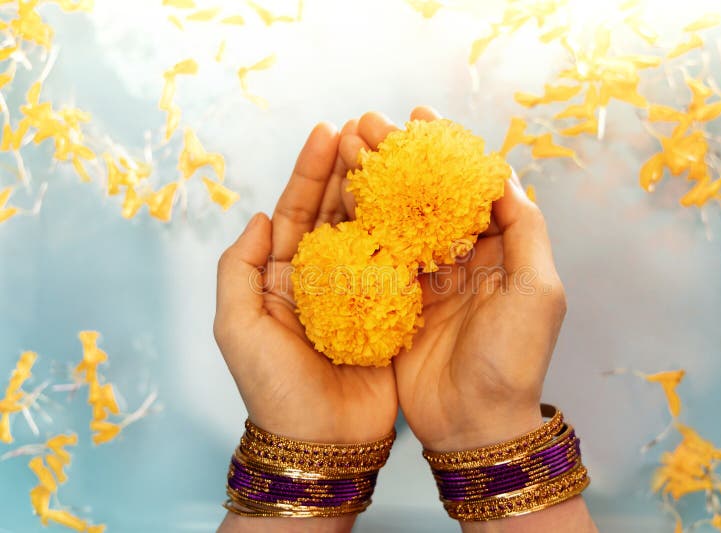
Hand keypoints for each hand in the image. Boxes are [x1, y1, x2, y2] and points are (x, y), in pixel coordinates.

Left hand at [214, 122, 396, 531]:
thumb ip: (239, 270)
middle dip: (347, 171)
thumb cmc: (273, 390)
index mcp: (280, 277)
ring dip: (378, 193)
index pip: (294, 213)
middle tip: (366, 129)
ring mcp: (357, 293)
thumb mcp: (237, 329)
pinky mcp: (390, 310)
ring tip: (392, 154)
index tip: (327, 133)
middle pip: (334, 213)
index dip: (309, 173)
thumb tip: (258, 219)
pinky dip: (406, 233)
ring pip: (368, 231)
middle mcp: (320, 278)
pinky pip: (398, 264)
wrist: (321, 443)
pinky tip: (418, 204)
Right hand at [340, 108, 595, 531]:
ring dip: (376, 182)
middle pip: (430, 197)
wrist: (474, 426)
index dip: (447, 152)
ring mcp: (428, 281)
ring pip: (400, 220)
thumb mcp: (537, 292)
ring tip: (347, 146)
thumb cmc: (514, 360)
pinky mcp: (398, 303)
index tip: (421, 118)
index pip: (472, 189)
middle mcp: (464, 260)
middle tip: (370, 124)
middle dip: (401, 159)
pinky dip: (362, 225)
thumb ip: (525, 231)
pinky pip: (380, 257)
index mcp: (501, 252)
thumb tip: (506, 176)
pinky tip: (340, 196)